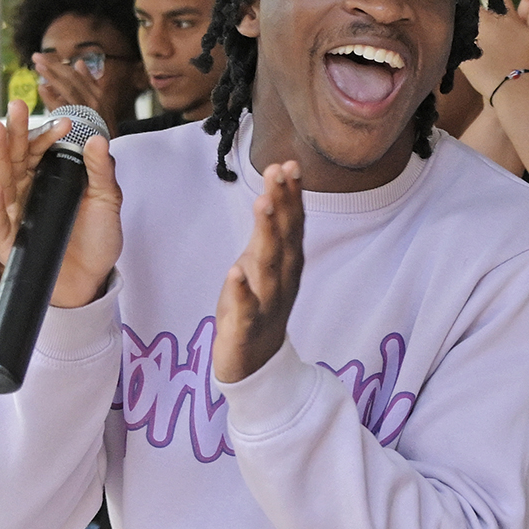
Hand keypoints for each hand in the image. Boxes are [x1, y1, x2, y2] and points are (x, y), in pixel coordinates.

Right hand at [0, 100, 122, 308]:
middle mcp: (25, 192)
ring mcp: (13, 214)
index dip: (47, 133)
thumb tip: (98, 139)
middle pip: (15, 157)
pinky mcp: (8, 240)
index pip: (40, 149)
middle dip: (15, 132)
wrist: (90, 282)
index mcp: (46, 178)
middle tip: (15, 106)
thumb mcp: (107, 202)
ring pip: (1, 179)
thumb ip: (101, 172)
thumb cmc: (96, 240)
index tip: (64, 120)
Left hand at [35, 49, 136, 129]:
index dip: (60, 66)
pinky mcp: (83, 125)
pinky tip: (42, 89)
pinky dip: (53, 98)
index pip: (77, 75)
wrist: (109, 155)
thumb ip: (89, 83)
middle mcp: (96, 102)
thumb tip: (79, 63)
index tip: (45, 58)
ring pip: (70, 90)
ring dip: (53, 76)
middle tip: (36, 57)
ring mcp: (90, 112)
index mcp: (99, 95)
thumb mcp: (100, 105)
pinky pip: (65, 108)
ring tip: (38, 67)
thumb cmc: (100, 129)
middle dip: (54, 67)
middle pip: (72, 80)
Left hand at [213, 162, 304, 384]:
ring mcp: (267, 304)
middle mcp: (283, 280)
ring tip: (263, 205)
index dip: (292, 195)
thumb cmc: (258, 306)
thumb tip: (275, 187)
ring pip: (269, 267)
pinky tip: (236, 271)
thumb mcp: (264, 263)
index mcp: (287, 264)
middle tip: (278, 172)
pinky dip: (242, 290)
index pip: (293, 224)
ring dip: (268, 235)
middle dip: (283, 205)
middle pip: (285, 239)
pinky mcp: (246, 327)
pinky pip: (246, 308)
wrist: (257, 364)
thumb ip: (271, 229)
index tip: (288, 164)